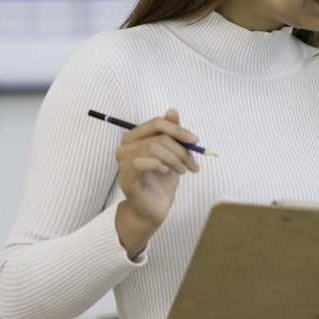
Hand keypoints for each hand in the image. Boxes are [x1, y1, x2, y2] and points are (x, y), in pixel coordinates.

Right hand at [115, 109, 199, 256]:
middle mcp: (125, 147)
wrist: (155, 207)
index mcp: (136, 137)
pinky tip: (166, 172)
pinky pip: (140, 163)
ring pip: (154, 148)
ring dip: (175, 160)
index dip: (178, 129)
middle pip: (159, 137)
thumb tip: (172, 110)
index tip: (195, 140)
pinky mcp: (126, 178)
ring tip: (183, 171)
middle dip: (181, 150)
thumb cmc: (163, 179)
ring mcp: (123, 163)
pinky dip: (158, 165)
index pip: (157, 123)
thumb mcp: (173, 153)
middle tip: (192, 164)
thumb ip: (172, 133)